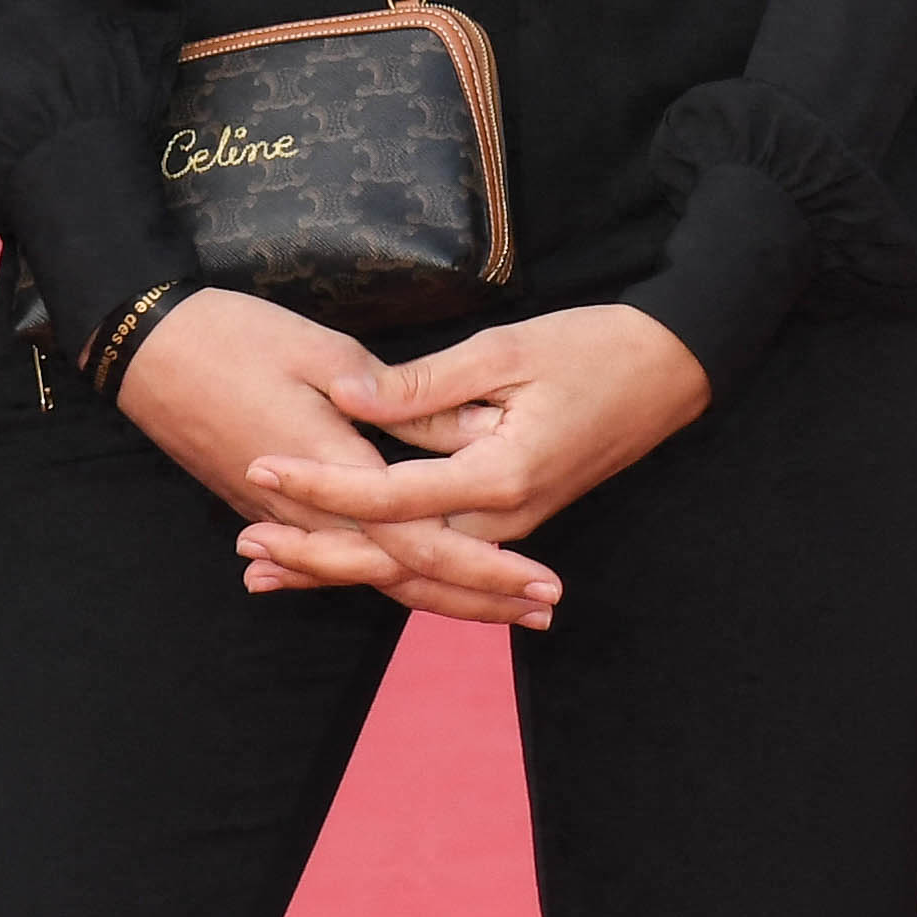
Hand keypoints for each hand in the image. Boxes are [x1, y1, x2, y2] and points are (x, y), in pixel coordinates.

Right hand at [119, 288, 558, 626]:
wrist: (143, 352)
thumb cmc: (232, 337)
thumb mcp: (321, 352)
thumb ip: (398, 398)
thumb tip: (470, 427)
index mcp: (331, 472)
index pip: (420, 543)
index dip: (484, 569)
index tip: (541, 583)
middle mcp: (309, 513)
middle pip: (403, 577)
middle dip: (477, 598)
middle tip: (544, 611)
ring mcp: (284, 519)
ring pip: (371, 574)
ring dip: (439, 593)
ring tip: (501, 605)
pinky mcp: (268, 510)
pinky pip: (339, 557)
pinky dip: (384, 577)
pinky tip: (417, 585)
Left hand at [225, 301, 714, 617]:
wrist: (672, 372)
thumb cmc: (595, 348)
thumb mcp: (508, 351)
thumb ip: (423, 384)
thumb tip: (345, 395)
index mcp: (499, 474)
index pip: (387, 495)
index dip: (318, 483)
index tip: (259, 464)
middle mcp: (503, 517)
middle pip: (392, 557)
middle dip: (313, 555)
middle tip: (244, 546)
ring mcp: (509, 526)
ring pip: (410, 567)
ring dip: (337, 569)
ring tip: (265, 568)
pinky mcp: (509, 519)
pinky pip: (436, 555)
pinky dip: (381, 561)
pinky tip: (337, 558)